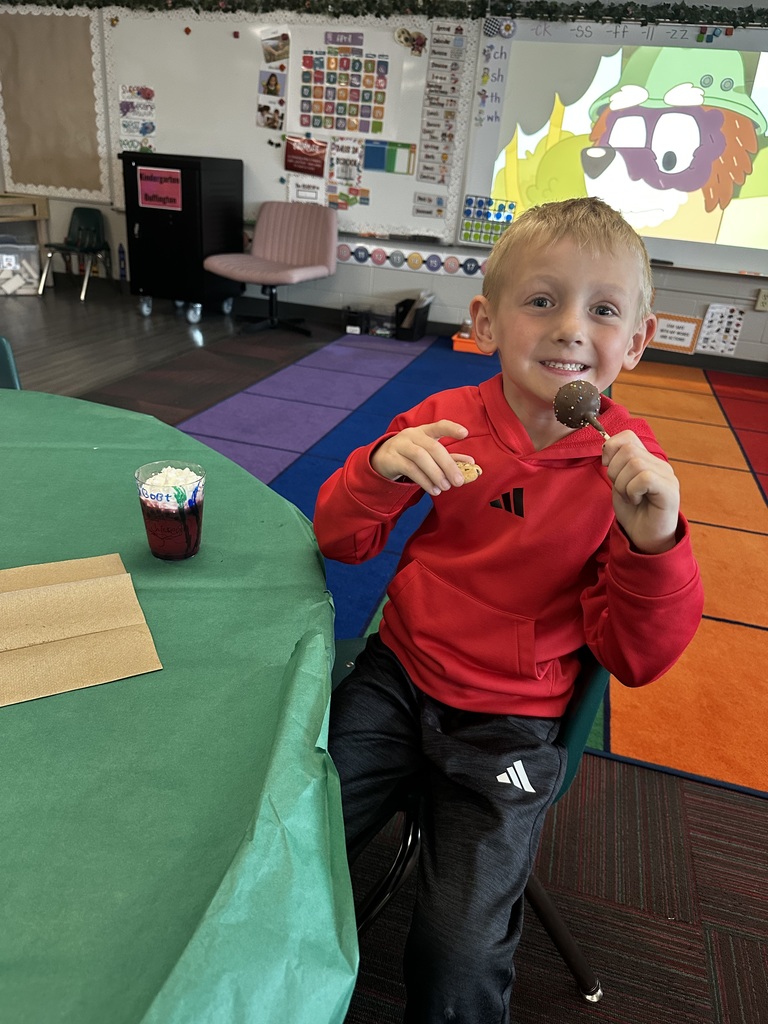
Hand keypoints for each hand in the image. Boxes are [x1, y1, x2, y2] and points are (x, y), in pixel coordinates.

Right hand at [372, 420, 474, 495]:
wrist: (382, 459)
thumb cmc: (412, 455)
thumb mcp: (430, 455)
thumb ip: (450, 458)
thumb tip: (471, 462)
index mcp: (425, 431)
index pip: (439, 426)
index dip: (452, 428)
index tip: (465, 433)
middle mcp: (412, 435)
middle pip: (433, 447)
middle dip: (448, 465)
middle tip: (458, 481)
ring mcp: (400, 445)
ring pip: (420, 457)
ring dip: (436, 474)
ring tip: (445, 488)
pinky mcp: (392, 458)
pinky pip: (410, 469)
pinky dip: (424, 480)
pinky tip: (433, 490)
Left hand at [602, 431, 679, 553]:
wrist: (645, 539)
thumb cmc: (633, 512)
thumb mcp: (619, 483)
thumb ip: (616, 464)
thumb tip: (605, 446)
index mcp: (647, 460)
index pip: (628, 436)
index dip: (611, 448)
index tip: (607, 466)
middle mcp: (660, 464)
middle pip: (628, 449)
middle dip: (614, 471)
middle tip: (621, 489)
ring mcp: (667, 476)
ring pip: (634, 463)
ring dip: (623, 484)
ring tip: (630, 497)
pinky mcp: (669, 490)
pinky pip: (644, 478)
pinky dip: (632, 491)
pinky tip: (637, 500)